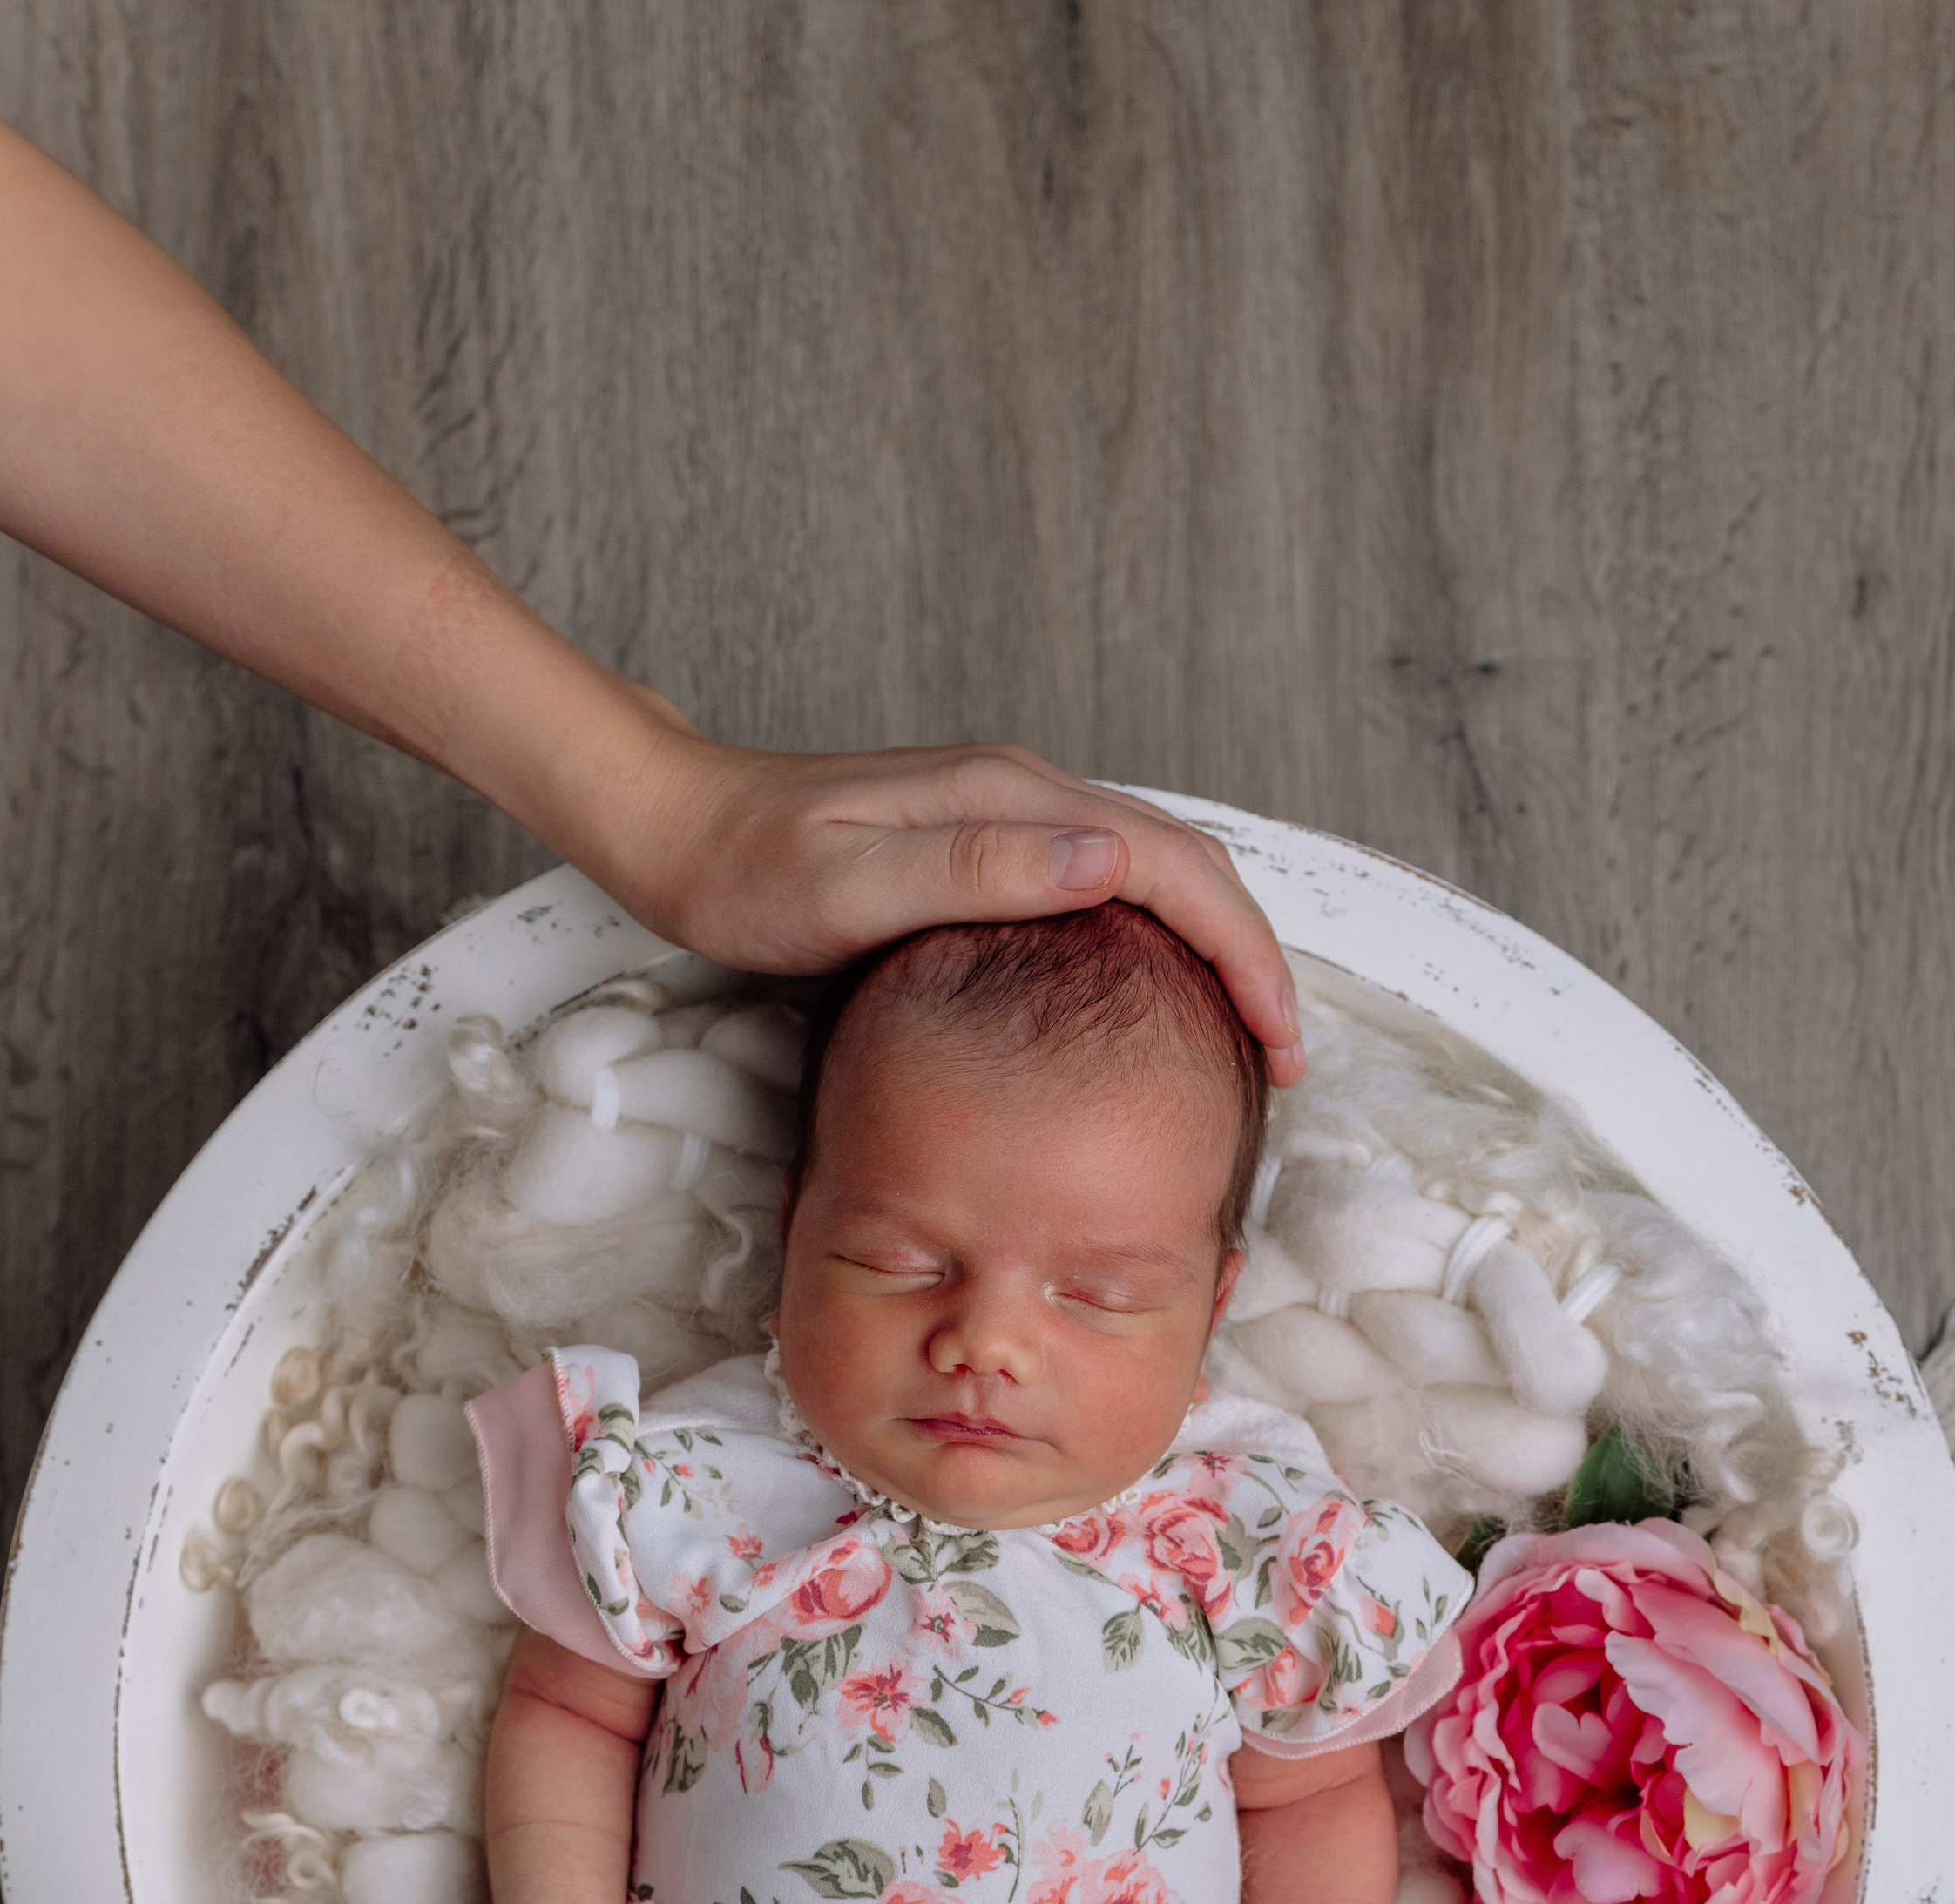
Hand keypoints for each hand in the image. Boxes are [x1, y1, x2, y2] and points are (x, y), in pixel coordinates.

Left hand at [566, 718, 1306, 1085]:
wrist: (671, 829)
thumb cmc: (743, 871)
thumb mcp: (850, 885)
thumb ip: (977, 869)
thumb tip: (1107, 859)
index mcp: (1008, 798)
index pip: (1170, 865)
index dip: (1240, 950)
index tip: (1278, 1038)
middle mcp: (1021, 793)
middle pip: (1181, 864)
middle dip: (1249, 954)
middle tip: (1283, 1059)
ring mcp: (1002, 814)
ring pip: (1148, 873)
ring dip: (1209, 946)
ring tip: (1242, 1036)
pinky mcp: (979, 844)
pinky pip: (1100, 887)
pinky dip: (1152, 941)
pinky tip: (1150, 999)